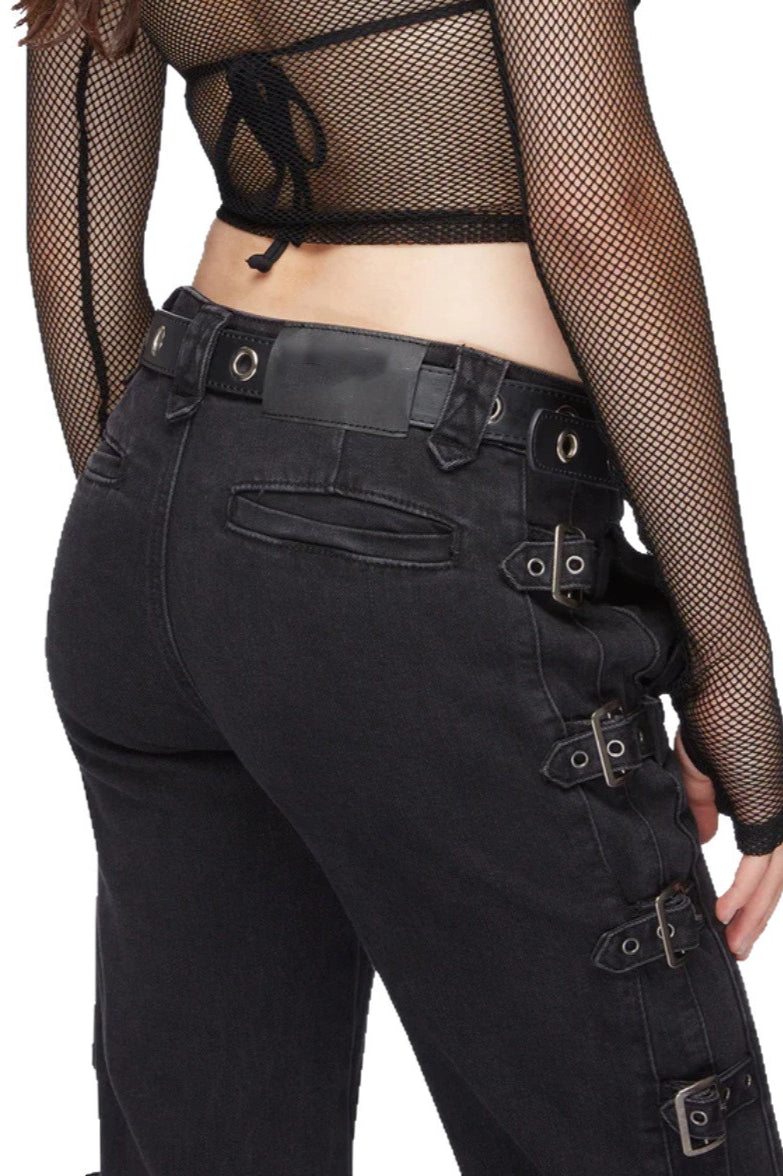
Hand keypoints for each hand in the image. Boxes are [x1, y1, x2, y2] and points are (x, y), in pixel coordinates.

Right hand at [674, 727, 782, 960]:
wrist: (723, 680)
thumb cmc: (713, 711)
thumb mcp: (701, 770)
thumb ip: (706, 806)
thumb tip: (706, 840)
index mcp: (768, 796)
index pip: (769, 857)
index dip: (754, 892)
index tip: (731, 916)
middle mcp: (781, 804)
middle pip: (779, 875)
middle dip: (758, 915)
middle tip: (738, 946)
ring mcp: (779, 804)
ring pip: (777, 876)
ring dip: (756, 914)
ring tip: (735, 943)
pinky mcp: (768, 805)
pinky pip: (761, 861)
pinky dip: (746, 891)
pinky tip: (728, 910)